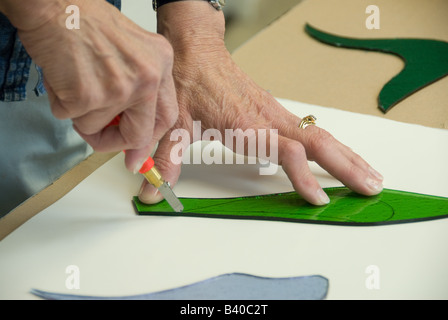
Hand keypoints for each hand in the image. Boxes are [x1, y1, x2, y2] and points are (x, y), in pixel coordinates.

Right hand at [5, 0, 178, 172]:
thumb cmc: (89, 23)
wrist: (57, 4)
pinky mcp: (88, 96)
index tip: (137, 154)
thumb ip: (138, 92)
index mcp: (161, 66)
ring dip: (80, 113)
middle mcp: (147, 79)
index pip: (166, 118)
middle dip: (114, 142)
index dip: (149, 139)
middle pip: (138, 135)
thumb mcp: (133, 53)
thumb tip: (134, 136)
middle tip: (100, 137)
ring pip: (96, 127)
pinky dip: (61, 103)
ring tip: (75, 81)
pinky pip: (71, 119)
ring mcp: (119, 89)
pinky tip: (63, 78)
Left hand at [138, 2, 383, 204]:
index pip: (285, 151)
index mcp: (247, 123)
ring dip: (347, 156)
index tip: (318, 199)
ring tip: (371, 177)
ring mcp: (275, 114)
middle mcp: (268, 118)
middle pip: (318, 142)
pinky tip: (340, 158)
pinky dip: (331, 147)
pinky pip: (311, 131)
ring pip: (320, 135)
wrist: (196, 49)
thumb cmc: (189, 80)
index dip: (303, 175)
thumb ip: (164, 158)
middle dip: (348, 166)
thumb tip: (150, 190)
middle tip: (373, 188)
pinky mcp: (275, 112)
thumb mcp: (172, 121)